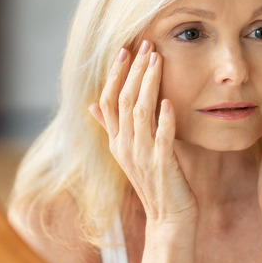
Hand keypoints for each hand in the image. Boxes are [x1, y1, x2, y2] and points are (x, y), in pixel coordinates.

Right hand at [89, 40, 197, 224]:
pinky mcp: (161, 165)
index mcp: (116, 141)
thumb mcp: (129, 152)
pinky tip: (169, 101)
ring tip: (157, 60)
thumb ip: (112, 127)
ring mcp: (141, 156)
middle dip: (134, 70)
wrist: (168, 217)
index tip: (125, 50)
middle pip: (123, 101)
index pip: (108, 100)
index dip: (115, 74)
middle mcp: (124, 146)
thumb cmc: (154, 181)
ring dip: (149, 84)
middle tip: (145, 45)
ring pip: (140, 112)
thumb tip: (92, 105)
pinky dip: (165, 119)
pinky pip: (162, 138)